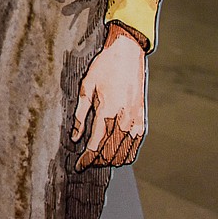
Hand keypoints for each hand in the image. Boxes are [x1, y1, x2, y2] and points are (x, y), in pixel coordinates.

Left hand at [71, 23, 147, 169]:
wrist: (127, 53)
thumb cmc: (104, 67)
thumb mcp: (86, 87)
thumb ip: (81, 115)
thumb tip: (75, 137)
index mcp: (108, 111)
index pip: (96, 145)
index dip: (86, 158)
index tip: (78, 165)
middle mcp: (124, 120)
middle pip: (109, 153)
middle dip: (96, 160)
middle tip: (85, 161)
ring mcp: (136, 121)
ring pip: (123, 153)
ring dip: (110, 160)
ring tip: (97, 158)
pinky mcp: (142, 120)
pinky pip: (135, 146)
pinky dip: (126, 155)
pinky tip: (116, 155)